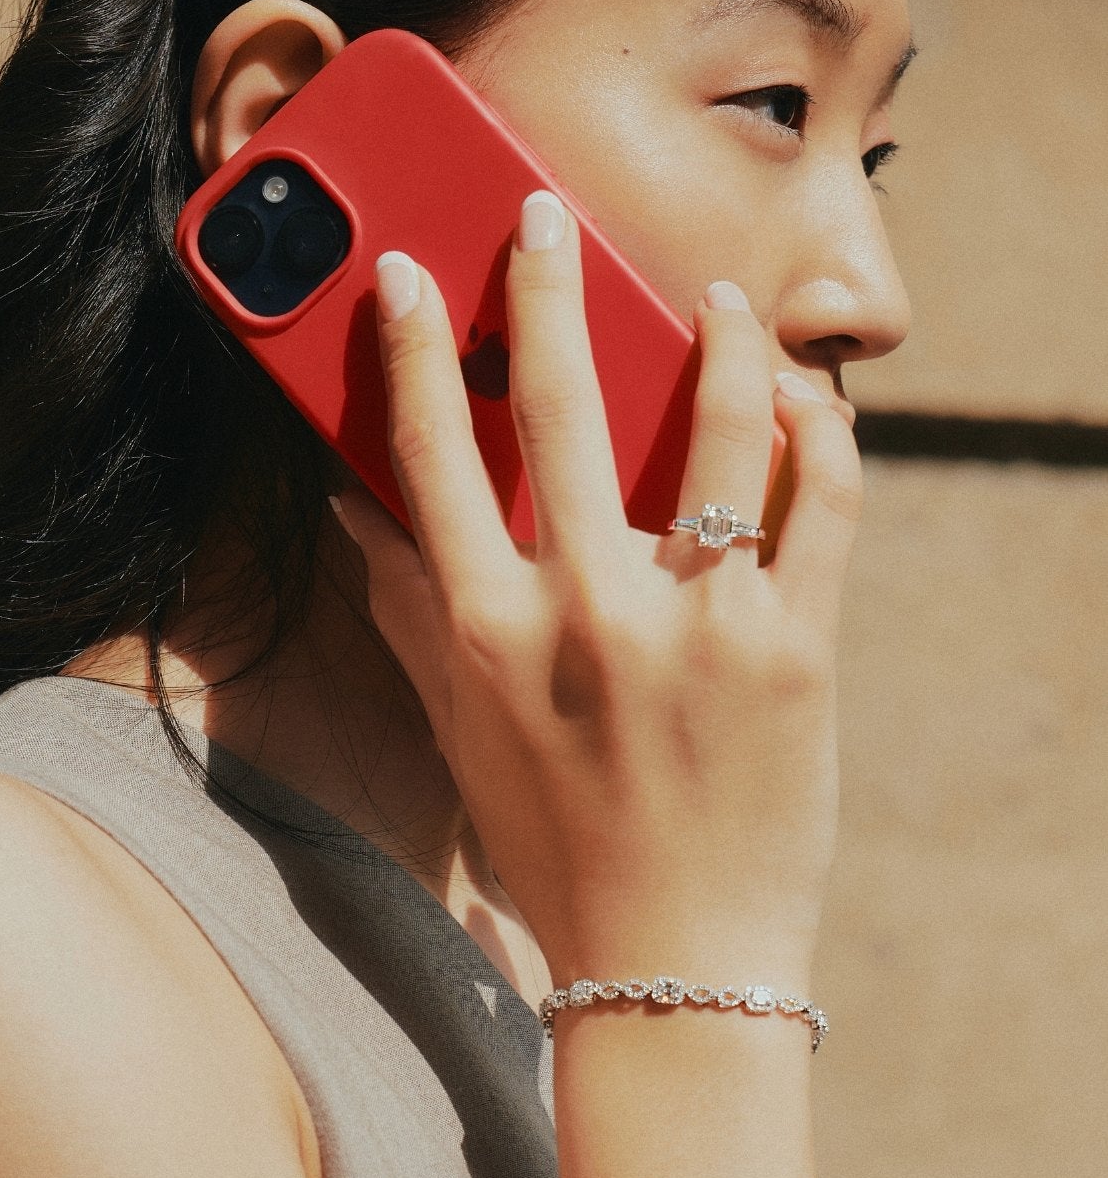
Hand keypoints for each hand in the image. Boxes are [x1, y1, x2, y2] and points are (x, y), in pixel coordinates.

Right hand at [331, 191, 863, 983]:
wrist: (674, 962)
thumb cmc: (559, 849)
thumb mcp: (464, 735)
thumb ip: (414, 617)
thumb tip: (360, 515)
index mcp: (489, 635)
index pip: (430, 456)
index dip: (411, 350)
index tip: (407, 272)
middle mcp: (586, 617)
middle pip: (558, 409)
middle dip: (547, 288)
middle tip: (544, 215)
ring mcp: (699, 629)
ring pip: (712, 429)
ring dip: (714, 341)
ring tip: (715, 300)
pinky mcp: (797, 649)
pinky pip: (818, 500)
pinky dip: (811, 433)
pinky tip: (796, 400)